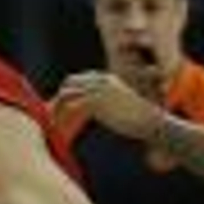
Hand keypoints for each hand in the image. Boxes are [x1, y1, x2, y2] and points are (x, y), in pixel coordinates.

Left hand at [53, 70, 167, 141]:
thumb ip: (109, 104)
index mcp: (107, 79)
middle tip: (53, 112)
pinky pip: (72, 105)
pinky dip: (62, 115)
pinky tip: (59, 124)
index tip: (63, 104)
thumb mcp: (123, 105)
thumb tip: (102, 112)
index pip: (81, 80)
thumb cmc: (140, 118)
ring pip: (68, 93)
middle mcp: (100, 81)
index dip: (70, 91)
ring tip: (52, 120)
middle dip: (60, 97)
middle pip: (70, 83)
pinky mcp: (96, 102)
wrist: (151, 120)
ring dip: (58, 107)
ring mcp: (98, 90)